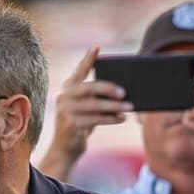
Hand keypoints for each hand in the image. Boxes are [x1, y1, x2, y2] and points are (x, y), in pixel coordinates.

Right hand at [41, 46, 130, 177]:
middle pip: (89, 88)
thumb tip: (122, 90)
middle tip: (125, 91)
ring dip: (114, 107)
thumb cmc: (80, 122)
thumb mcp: (85, 106)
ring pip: (94, 106)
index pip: (79, 70)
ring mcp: (65, 112)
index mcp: (67, 87)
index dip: (88, 58)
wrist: (65, 147)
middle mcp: (63, 97)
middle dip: (108, 88)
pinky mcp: (70, 126)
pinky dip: (111, 119)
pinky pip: (95, 120)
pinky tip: (122, 118)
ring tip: (130, 106)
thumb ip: (95, 96)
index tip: (97, 46)